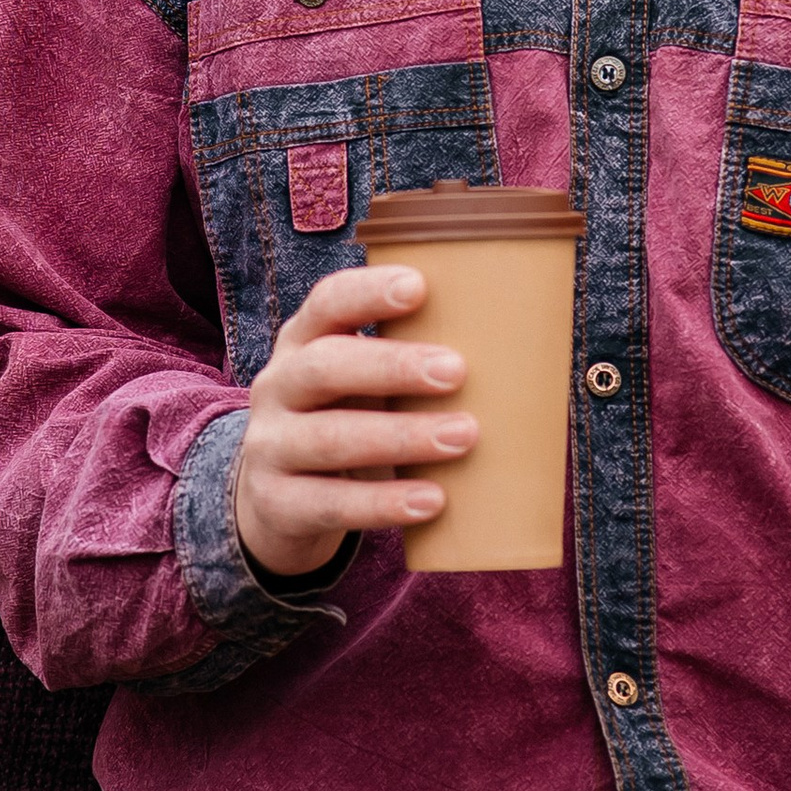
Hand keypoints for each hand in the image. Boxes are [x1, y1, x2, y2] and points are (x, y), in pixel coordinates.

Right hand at [232, 261, 475, 576]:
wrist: (279, 503)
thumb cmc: (348, 422)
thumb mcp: (363, 386)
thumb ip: (410, 365)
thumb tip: (520, 352)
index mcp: (304, 342)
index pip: (326, 304)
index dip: (367, 292)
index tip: (419, 287)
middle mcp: (278, 386)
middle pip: (324, 366)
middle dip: (392, 366)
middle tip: (457, 370)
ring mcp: (270, 447)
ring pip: (329, 438)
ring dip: (401, 437)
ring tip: (463, 437)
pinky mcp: (278, 503)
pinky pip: (329, 503)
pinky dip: (383, 503)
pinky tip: (431, 500)